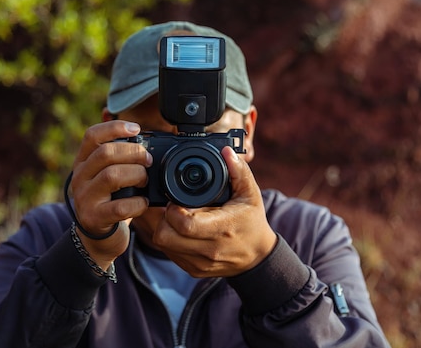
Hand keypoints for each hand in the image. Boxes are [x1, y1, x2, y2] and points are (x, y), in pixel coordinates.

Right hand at [70, 120, 151, 268]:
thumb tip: (147, 141)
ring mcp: (85, 198)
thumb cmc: (111, 201)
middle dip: (133, 153)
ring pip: (111, 176)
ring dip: (136, 175)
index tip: (136, 128)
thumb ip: (120, 159)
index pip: (92, 136)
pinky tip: (143, 202)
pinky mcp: (94, 218)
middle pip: (105, 153)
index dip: (114, 127)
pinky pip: (120, 206)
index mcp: (83, 162)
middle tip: (148, 160)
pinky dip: (138, 203)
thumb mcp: (110, 176)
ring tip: (145, 181)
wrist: (98, 238)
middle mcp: (80, 177)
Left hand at [152, 146, 277, 276]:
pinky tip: (181, 230)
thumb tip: (226, 151)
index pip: (184, 224)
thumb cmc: (252, 222)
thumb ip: (239, 171)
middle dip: (163, 218)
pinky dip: (170, 240)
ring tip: (178, 217)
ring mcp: (199, 263)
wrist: (257, 256)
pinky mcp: (193, 270)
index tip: (177, 200)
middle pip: (165, 236)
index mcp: (222, 229)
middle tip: (174, 208)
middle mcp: (209, 250)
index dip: (173, 209)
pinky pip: (169, 253)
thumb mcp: (251, 194)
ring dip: (164, 228)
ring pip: (163, 245)